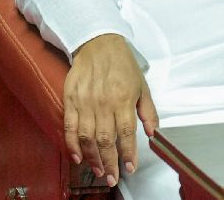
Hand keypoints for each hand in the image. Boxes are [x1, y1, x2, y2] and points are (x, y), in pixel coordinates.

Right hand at [64, 34, 158, 187]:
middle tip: (113, 178)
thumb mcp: (142, 86)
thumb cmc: (122, 65)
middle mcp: (103, 103)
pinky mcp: (70, 100)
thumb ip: (148, 111)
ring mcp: (85, 103)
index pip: (127, 133)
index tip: (130, 168)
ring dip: (93, 158)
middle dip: (110, 163)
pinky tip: (78, 157)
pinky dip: (72, 145)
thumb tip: (153, 132)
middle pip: (106, 140)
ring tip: (99, 172)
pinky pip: (69, 127)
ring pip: (87, 137)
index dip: (129, 153)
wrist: (98, 44)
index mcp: (123, 99)